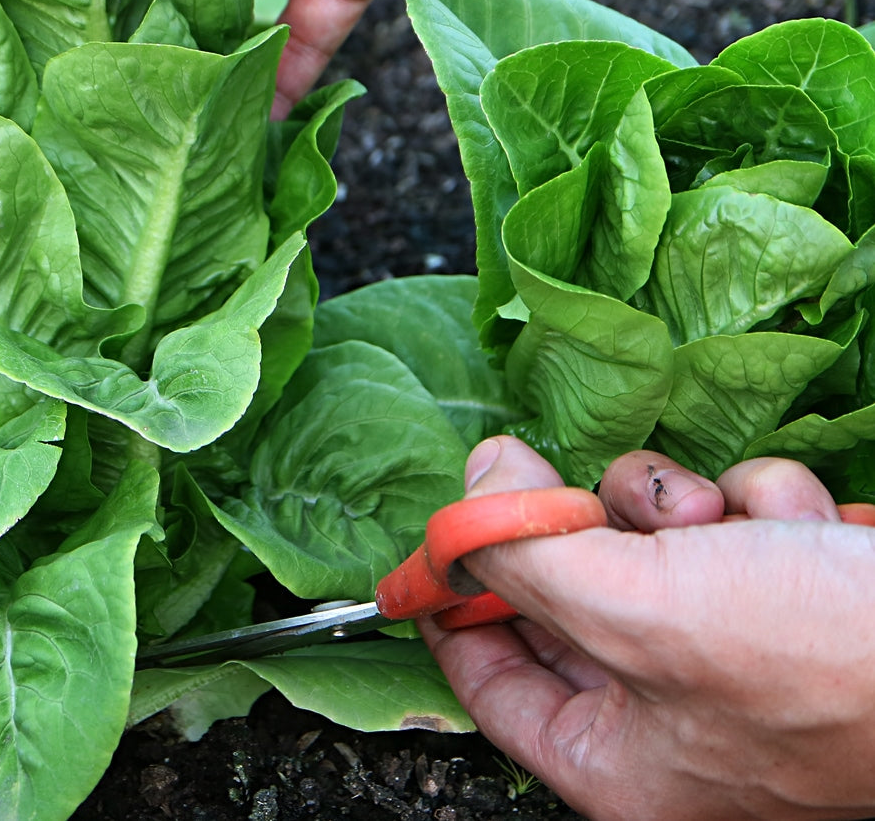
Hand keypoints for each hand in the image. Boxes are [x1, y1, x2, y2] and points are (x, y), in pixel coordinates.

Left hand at [424, 436, 874, 820]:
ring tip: (738, 525)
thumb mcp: (641, 611)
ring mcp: (734, 644)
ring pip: (647, 533)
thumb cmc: (821, 665)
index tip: (425, 541)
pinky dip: (757, 504)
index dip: (450, 604)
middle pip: (567, 587)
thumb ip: (529, 552)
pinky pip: (725, 516)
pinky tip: (806, 526)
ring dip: (684, 507)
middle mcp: (673, 710)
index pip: (489, 681)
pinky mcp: (788, 587)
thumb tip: (471, 485)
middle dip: (585, 531)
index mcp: (619, 761)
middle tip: (586, 501)